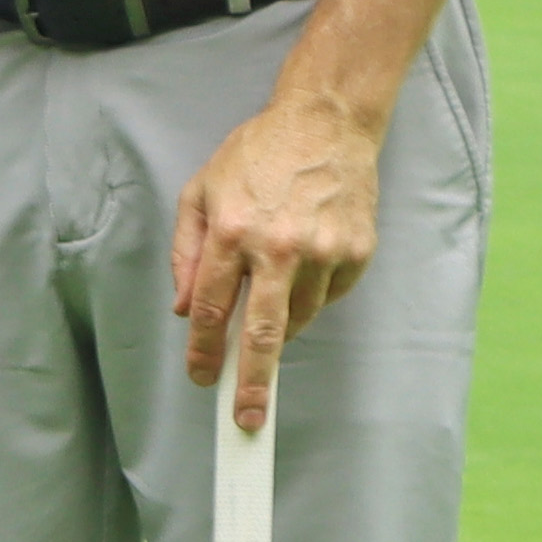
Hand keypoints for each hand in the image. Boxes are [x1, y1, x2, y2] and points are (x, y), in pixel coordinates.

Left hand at [170, 67, 384, 428]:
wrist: (326, 121)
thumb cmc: (258, 153)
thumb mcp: (202, 192)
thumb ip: (187, 253)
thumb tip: (185, 310)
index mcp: (232, 232)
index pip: (212, 310)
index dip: (203, 351)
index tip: (201, 379)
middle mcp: (278, 247)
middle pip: (262, 336)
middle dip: (251, 385)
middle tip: (246, 419)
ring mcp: (323, 252)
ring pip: (298, 320)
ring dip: (280, 327)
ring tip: (273, 291)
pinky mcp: (356, 253)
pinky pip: (328, 297)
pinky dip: (312, 295)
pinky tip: (304, 263)